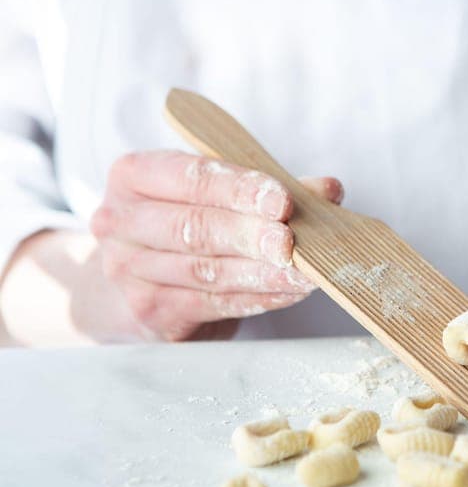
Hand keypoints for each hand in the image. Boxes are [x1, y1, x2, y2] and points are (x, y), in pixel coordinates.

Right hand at [90, 150, 341, 340]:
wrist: (137, 281)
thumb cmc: (186, 222)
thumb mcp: (218, 195)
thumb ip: (271, 189)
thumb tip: (328, 189)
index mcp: (135, 175)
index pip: (190, 177)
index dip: (239, 189)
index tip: (282, 200)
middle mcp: (120, 220)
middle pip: (194, 228)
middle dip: (251, 236)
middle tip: (291, 242)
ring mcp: (128, 270)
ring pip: (205, 271)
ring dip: (262, 273)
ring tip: (303, 272)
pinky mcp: (149, 310)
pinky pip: (212, 304)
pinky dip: (257, 298)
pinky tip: (288, 292)